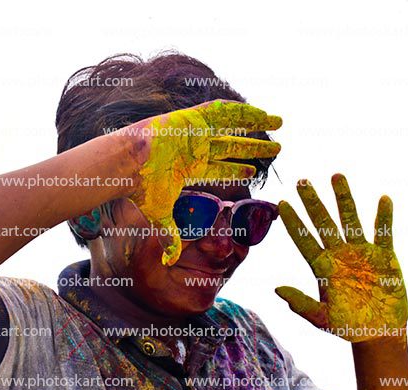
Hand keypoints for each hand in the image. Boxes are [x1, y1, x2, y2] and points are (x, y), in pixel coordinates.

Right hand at [124, 100, 281, 265]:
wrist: (128, 164)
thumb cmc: (141, 188)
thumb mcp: (160, 215)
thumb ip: (170, 235)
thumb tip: (170, 260)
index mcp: (189, 168)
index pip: (219, 170)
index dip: (237, 171)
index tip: (253, 174)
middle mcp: (194, 148)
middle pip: (232, 147)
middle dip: (254, 148)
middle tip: (277, 149)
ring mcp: (194, 132)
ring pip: (231, 126)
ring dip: (255, 123)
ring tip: (279, 121)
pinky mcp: (192, 117)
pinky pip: (220, 110)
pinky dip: (240, 110)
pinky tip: (259, 110)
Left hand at [275, 174, 407, 342]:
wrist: (380, 333)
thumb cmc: (348, 327)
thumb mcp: (322, 319)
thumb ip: (301, 304)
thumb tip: (277, 290)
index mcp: (322, 268)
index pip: (303, 240)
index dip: (293, 222)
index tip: (281, 203)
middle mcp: (339, 255)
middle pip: (323, 222)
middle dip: (313, 202)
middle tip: (301, 181)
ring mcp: (362, 253)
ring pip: (351, 219)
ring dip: (344, 198)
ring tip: (336, 176)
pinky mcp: (385, 257)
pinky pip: (384, 232)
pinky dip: (384, 217)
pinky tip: (383, 199)